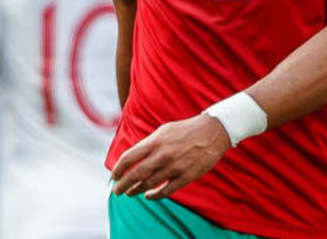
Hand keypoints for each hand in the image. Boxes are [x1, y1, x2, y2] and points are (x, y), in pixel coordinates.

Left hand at [110, 113, 231, 199]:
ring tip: (129, 193)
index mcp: (155, 141)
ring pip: (149, 184)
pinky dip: (154, 195)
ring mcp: (174, 167)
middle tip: (116, 191)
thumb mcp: (163, 131)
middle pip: (136, 174)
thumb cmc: (184, 130)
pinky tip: (148, 196)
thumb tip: (132, 157)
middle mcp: (162, 155)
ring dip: (136, 190)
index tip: (114, 176)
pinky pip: (166, 190)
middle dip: (123, 185)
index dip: (118, 169)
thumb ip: (148, 144)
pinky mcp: (186, 176)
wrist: (211, 132)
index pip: (129, 157)